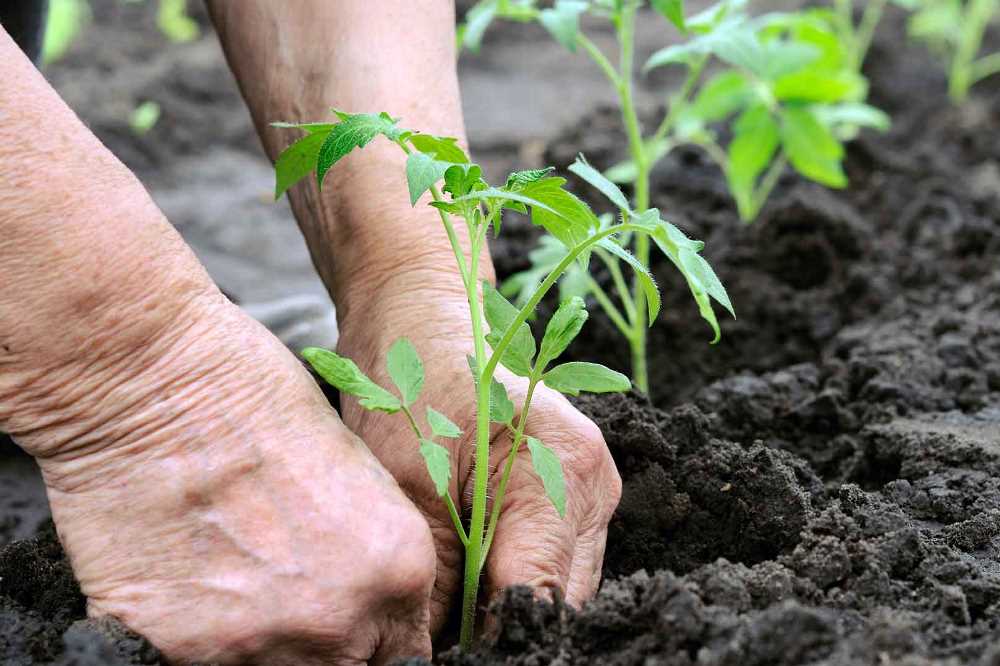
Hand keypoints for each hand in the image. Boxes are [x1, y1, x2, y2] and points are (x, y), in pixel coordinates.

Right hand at [7, 293, 435, 664]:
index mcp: (399, 568)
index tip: (356, 628)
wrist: (153, 380)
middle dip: (330, 649)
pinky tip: (185, 583)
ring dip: (262, 645)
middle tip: (291, 600)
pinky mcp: (176, 650)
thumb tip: (368, 596)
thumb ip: (373, 548)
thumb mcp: (356, 466)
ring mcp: (259, 643)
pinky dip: (194, 640)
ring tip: (234, 585)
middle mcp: (341, 619)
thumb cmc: (256, 394)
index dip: (378, 641)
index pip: (407, 654)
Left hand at [336, 272, 622, 632]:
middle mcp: (595, 484)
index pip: (540, 597)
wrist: (421, 320)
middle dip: (504, 628)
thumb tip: (435, 653)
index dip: (494, 641)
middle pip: (561, 601)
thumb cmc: (411, 382)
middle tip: (440, 640)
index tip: (448, 654)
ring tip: (450, 613)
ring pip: (561, 588)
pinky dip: (512, 579)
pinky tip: (470, 580)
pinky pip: (554, 561)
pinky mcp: (576, 494)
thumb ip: (437, 579)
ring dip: (509, 606)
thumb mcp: (409, 486)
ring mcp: (592, 490)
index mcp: (563, 471)